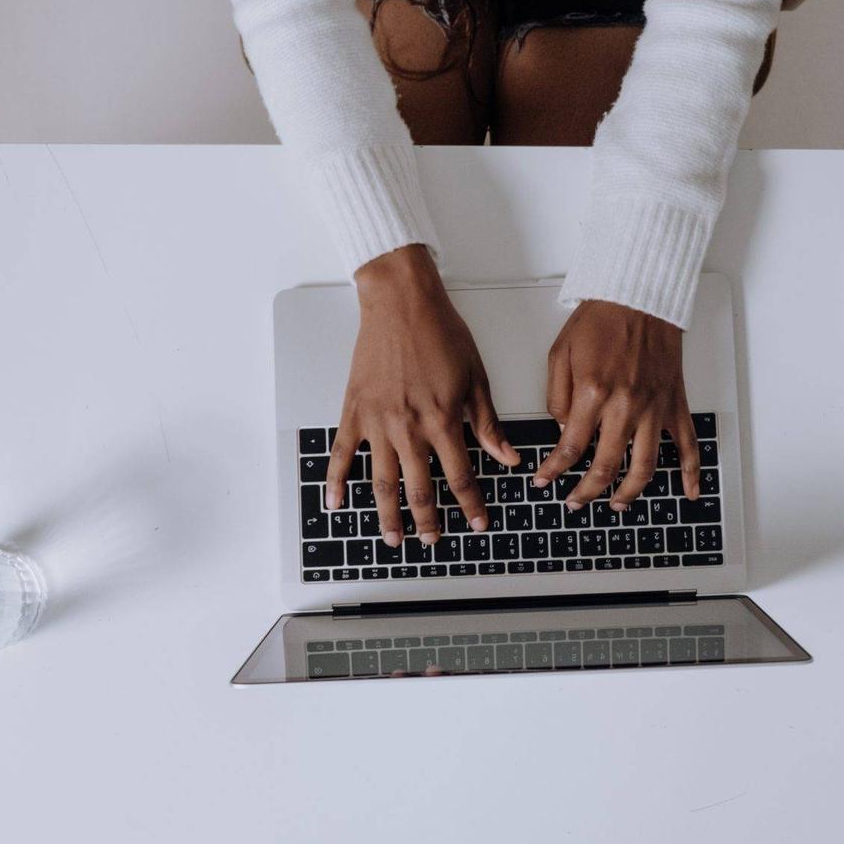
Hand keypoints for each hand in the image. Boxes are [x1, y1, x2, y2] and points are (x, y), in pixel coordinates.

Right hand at [324, 246, 520, 545]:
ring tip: (393, 538)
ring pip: (381, 482)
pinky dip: (336, 481)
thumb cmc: (439, 332)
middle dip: (428, 521)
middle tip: (432, 541)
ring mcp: (377, 422)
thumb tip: (507, 457)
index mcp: (442, 420)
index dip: (470, 505)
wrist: (401, 303)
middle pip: (418, 489)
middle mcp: (408, 428)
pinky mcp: (354, 411)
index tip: (478, 523)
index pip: (460, 476)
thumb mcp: (476, 378)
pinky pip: (342, 454)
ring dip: (387, 515)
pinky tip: (335, 503)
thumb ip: (487, 424)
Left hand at [530, 300, 701, 509]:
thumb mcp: (560, 353)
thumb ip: (557, 397)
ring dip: (629, 493)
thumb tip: (562, 431)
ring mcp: (654, 409)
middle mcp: (626, 406)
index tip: (544, 482)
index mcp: (594, 394)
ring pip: (644, 466)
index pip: (569, 447)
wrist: (639, 296)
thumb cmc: (601, 319)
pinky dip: (691, 472)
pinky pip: (687, 444)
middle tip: (574, 502)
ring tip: (616, 505)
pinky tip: (688, 492)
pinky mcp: (674, 404)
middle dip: (585, 492)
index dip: (553, 471)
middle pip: (606, 466)